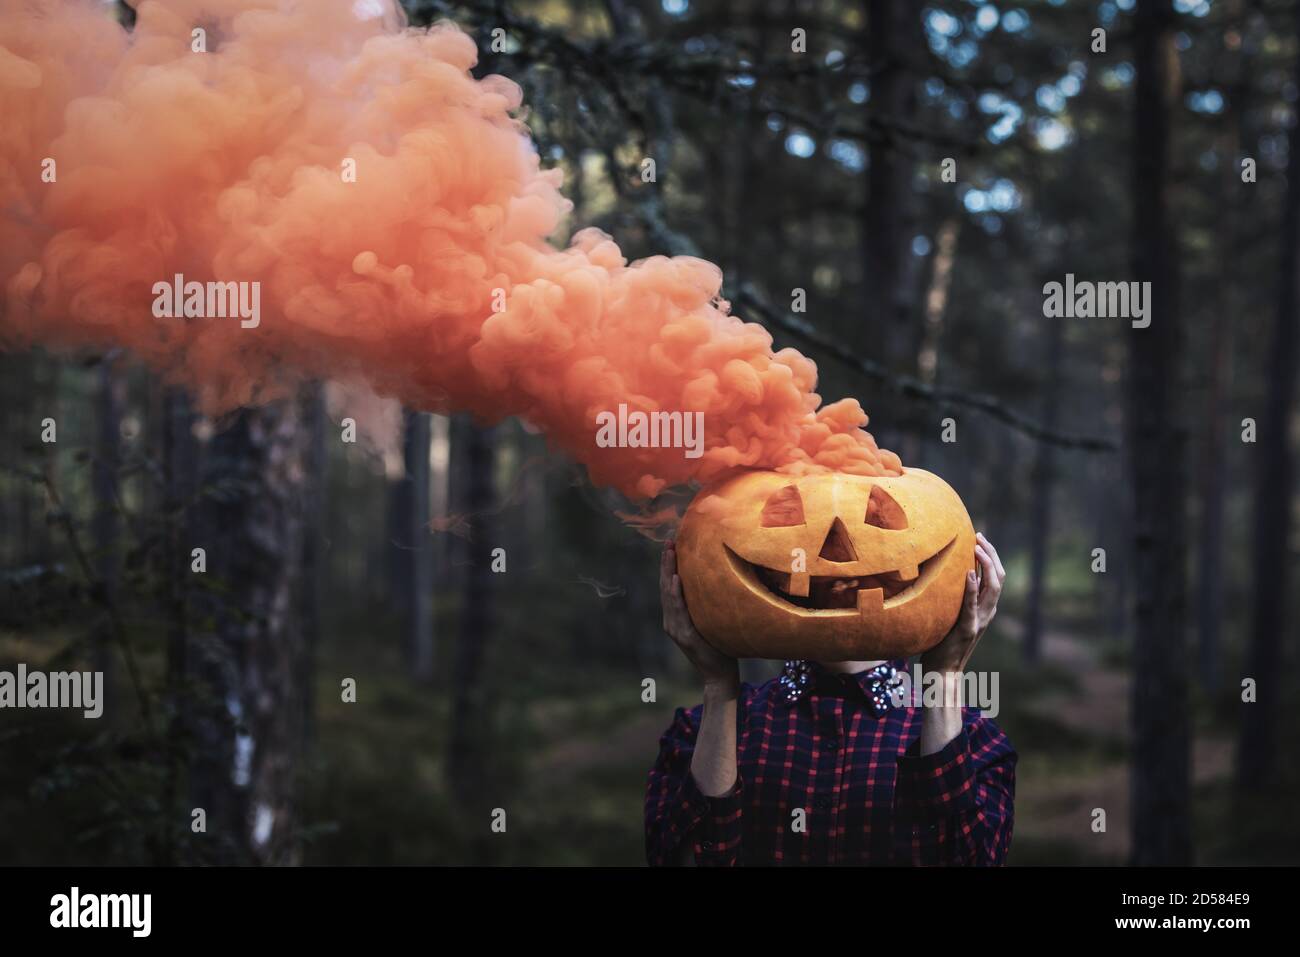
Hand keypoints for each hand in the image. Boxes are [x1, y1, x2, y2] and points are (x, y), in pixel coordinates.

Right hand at [660, 540, 738, 691]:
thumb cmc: (719, 646)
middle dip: (666, 563)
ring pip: (669, 596)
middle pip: (665, 587)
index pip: (668, 587)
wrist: (719, 674)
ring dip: (668, 572)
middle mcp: (671, 622)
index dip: (667, 566)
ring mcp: (676, 629)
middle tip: (668, 542)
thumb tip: (715, 580)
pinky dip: (676, 594)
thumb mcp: (710, 621)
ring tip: (670, 553)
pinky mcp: (685, 636)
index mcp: (675, 617)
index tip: (670, 544)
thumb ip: (705, 605)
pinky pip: (679, 611)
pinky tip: (676, 579)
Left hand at [922, 531, 1005, 674]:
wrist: (943, 671)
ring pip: (993, 587)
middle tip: (979, 536)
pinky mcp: (967, 629)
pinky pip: (973, 605)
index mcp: (985, 608)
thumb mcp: (951, 614)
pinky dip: (973, 588)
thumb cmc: (942, 641)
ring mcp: (980, 621)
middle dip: (992, 554)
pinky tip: (969, 573)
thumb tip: (942, 574)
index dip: (992, 556)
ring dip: (986, 564)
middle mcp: (987, 612)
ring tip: (977, 547)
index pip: (996, 577)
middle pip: (999, 577)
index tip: (980, 539)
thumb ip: (954, 597)